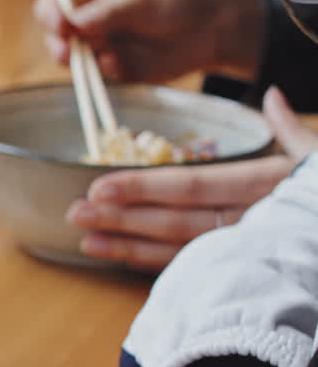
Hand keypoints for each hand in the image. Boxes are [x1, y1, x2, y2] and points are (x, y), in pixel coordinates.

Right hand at [34, 0, 262, 82]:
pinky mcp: (113, 68)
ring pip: (73, 57)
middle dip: (58, 42)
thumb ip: (104, 13)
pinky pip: (98, 74)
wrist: (210, 27)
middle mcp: (89, 20)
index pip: (55, 0)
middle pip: (56, 33)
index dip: (50, 12)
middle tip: (67, 50)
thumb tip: (71, 24)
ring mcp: (100, 44)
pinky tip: (120, 62)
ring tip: (100, 53)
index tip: (57, 23)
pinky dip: (105, 69)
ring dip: (79, 59)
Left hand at [66, 87, 317, 271]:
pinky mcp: (245, 271)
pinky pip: (194, 269)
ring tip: (86, 240)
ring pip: (179, 248)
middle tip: (75, 214)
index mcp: (267, 183)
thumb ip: (291, 128)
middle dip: (122, 219)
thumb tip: (273, 95)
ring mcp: (248, 251)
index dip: (143, 187)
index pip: (193, 185)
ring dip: (129, 245)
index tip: (99, 188)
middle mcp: (253, 220)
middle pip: (176, 220)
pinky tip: (121, 256)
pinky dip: (156, 264)